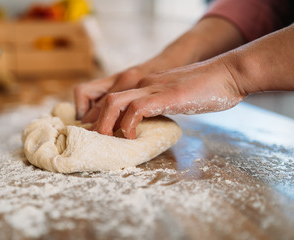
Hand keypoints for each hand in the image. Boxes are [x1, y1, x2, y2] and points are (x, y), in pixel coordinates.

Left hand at [92, 57, 244, 138]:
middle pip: (108, 99)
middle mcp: (145, 83)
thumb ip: (162, 106)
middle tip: (97, 140)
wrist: (229, 74)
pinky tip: (131, 137)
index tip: (101, 132)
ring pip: (115, 101)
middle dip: (97, 121)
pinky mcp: (166, 95)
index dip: (102, 114)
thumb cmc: (207, 90)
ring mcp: (154, 88)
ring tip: (107, 141)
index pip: (115, 96)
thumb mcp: (177, 98)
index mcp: (147, 84)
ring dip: (106, 123)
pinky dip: (128, 125)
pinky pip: (137, 108)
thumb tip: (151, 123)